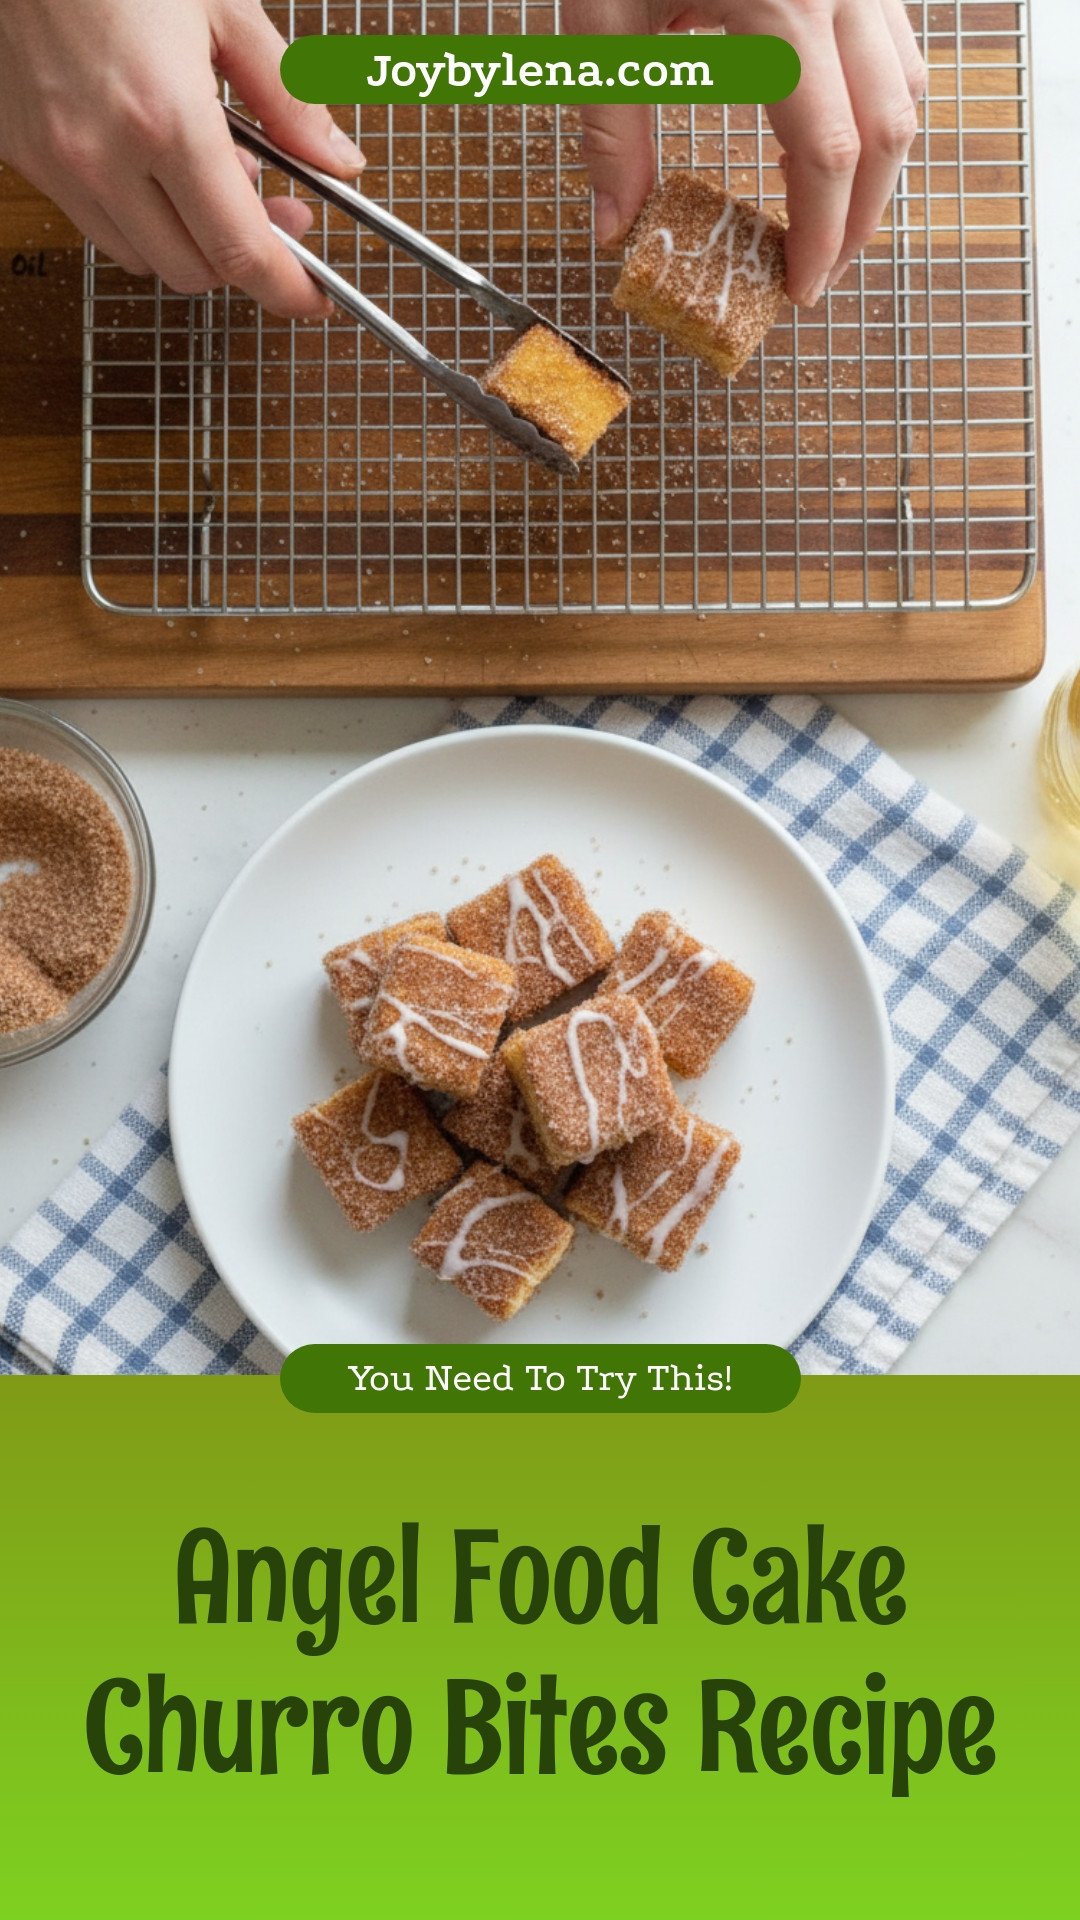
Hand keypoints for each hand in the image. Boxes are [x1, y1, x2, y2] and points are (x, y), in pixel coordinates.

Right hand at [0, 0, 366, 318]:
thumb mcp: (224, 9)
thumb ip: (288, 97)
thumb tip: (336, 159)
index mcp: (165, 118)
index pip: (240, 251)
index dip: (287, 288)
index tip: (312, 295)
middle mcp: (104, 156)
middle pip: (193, 270)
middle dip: (240, 258)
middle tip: (273, 211)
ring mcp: (59, 163)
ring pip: (142, 258)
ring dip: (186, 239)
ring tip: (205, 175)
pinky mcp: (27, 157)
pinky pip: (96, 224)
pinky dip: (138, 216)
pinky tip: (154, 166)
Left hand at [561, 0, 925, 305]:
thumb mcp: (602, 17)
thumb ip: (611, 127)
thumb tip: (613, 227)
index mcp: (777, 7)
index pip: (828, 156)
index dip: (821, 237)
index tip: (798, 287)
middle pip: (890, 131)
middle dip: (860, 218)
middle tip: (818, 270)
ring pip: (908, 85)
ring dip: (879, 166)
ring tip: (829, 219)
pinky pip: (896, 43)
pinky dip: (875, 107)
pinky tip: (833, 141)